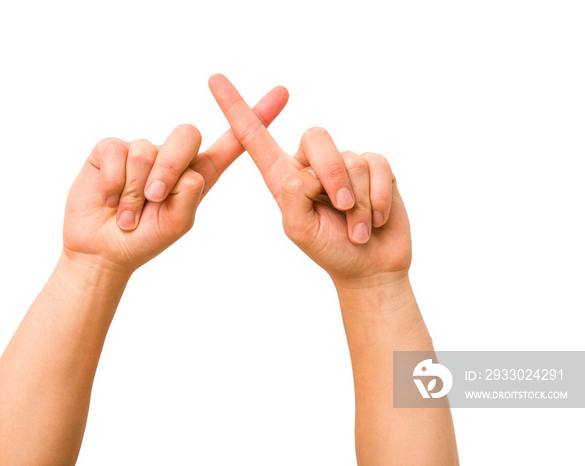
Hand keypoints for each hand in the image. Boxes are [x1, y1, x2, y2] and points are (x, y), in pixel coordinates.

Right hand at [61, 84, 288, 275]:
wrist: (103, 250)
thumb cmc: (144, 240)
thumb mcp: (175, 225)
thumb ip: (189, 198)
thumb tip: (189, 171)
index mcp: (198, 174)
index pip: (232, 143)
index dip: (256, 117)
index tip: (284, 93)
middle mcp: (172, 156)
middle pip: (187, 135)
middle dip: (170, 168)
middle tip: (154, 199)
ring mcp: (141, 149)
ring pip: (147, 150)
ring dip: (135, 189)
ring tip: (128, 214)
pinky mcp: (111, 149)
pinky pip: (117, 150)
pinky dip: (115, 182)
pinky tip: (110, 200)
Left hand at [208, 74, 410, 283]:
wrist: (370, 266)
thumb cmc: (330, 250)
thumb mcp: (299, 229)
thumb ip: (292, 197)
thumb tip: (306, 169)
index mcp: (283, 176)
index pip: (255, 137)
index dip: (236, 108)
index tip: (214, 79)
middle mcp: (312, 163)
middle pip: (316, 137)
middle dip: (332, 176)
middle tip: (340, 208)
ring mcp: (345, 162)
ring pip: (351, 159)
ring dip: (358, 202)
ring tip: (358, 228)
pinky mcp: (375, 166)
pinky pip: (377, 165)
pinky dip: (378, 198)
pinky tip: (376, 219)